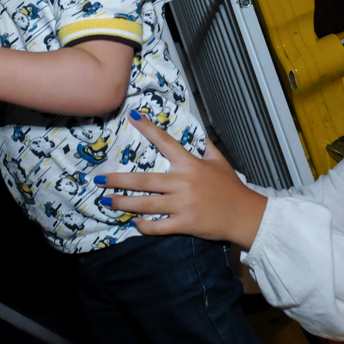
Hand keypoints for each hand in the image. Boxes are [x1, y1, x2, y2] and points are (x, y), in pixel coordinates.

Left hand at [97, 111, 267, 247]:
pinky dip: (144, 226)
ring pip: (146, 203)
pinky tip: (134, 223)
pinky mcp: (184, 224)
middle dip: (118, 180)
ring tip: (105, 201)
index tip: (133, 117)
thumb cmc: (231, 187)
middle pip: (144, 180)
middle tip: (99, 179)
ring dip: (123, 203)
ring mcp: (182, 205)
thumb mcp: (219, 161)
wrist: (244, 215)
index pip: (166, 142)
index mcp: (190, 164)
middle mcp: (183, 182)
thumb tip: (197, 130)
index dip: (149, 129)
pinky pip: (158, 226)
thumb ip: (205, 146)